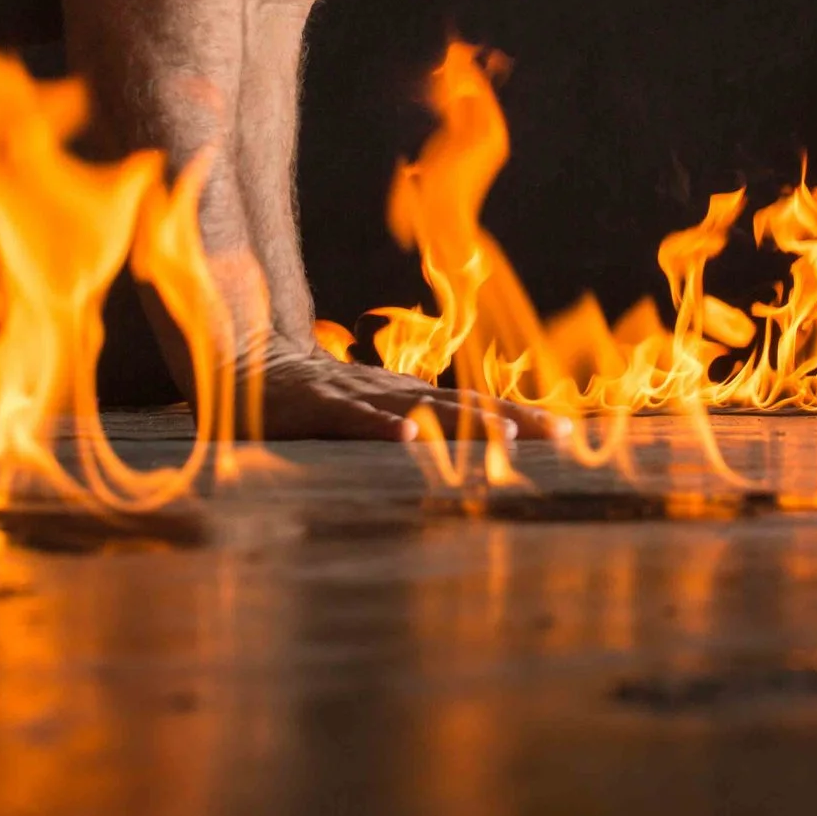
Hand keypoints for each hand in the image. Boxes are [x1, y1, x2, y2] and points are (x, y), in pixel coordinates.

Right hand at [251, 347, 572, 443]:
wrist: (248, 367)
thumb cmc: (316, 399)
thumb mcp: (369, 412)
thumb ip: (406, 424)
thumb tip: (450, 448)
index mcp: (407, 395)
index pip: (474, 405)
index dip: (520, 416)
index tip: (568, 432)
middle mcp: (393, 392)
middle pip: (464, 406)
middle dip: (515, 420)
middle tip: (564, 436)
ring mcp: (358, 397)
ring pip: (420, 409)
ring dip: (466, 424)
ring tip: (508, 437)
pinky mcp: (320, 407)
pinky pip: (355, 420)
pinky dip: (382, 429)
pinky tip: (409, 439)